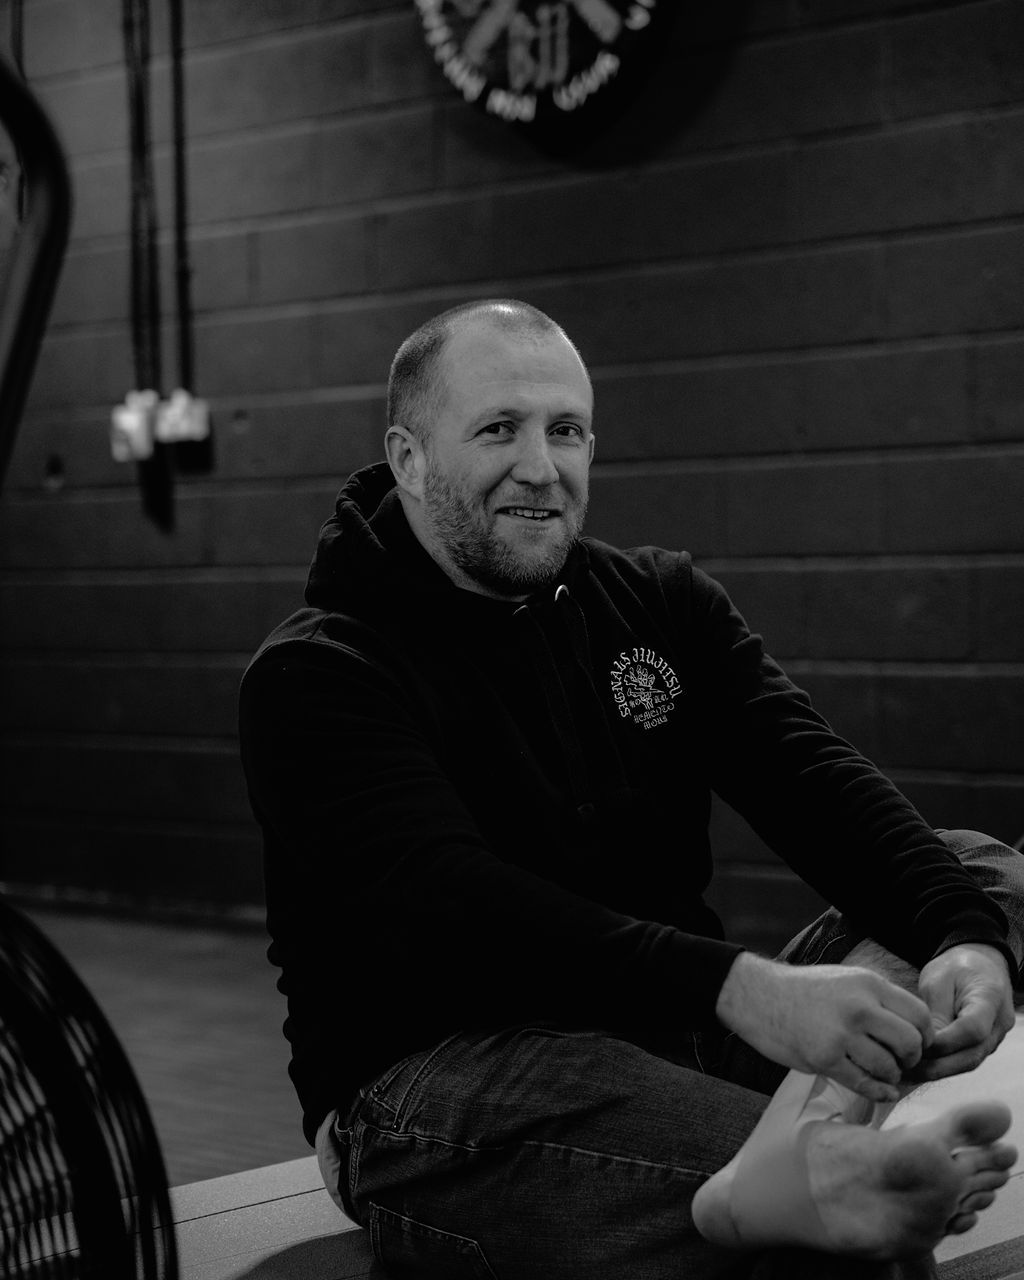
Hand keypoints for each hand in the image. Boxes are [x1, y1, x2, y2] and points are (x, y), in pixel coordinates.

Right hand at [715, 953, 933, 1102]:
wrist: (759, 996)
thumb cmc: (805, 991)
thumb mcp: (847, 980)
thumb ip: (879, 1001)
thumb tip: (917, 1031)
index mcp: (868, 983)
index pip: (920, 1014)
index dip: (925, 1036)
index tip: (916, 1045)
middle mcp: (858, 1006)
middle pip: (911, 1042)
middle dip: (911, 1059)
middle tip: (901, 1062)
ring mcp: (841, 1033)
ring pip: (888, 1067)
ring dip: (891, 1077)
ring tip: (881, 1073)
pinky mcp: (824, 1058)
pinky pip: (865, 1083)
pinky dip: (878, 1092)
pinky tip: (880, 1090)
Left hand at [913, 943, 1015, 1080]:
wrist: (980, 965)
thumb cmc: (957, 967)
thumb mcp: (939, 979)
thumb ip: (936, 1010)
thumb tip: (925, 1044)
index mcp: (990, 998)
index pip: (973, 1029)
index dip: (945, 1042)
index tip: (917, 1045)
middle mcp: (999, 1023)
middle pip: (971, 1055)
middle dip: (937, 1066)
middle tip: (905, 1068)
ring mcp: (995, 1037)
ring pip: (969, 1062)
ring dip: (939, 1071)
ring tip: (908, 1072)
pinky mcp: (985, 1045)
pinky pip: (966, 1060)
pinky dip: (944, 1067)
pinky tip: (920, 1069)